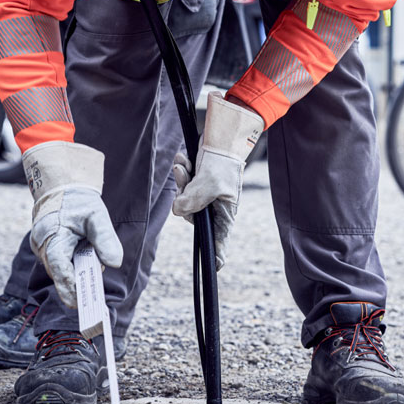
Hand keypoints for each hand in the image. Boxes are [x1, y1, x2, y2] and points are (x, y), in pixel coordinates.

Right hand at [23, 141, 122, 307]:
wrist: (63, 189)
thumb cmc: (80, 202)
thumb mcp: (97, 217)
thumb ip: (106, 239)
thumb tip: (115, 264)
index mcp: (52, 237)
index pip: (60, 268)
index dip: (69, 287)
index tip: (80, 304)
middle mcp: (43, 247)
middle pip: (61, 274)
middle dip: (77, 286)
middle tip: (93, 305)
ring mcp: (44, 250)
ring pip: (62, 272)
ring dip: (78, 276)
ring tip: (95, 283)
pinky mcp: (49, 251)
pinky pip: (62, 266)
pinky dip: (75, 270)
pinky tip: (89, 269)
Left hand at [172, 92, 263, 269]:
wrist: (223, 136)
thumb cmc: (223, 160)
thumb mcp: (209, 182)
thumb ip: (193, 199)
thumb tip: (178, 211)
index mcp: (226, 212)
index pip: (221, 240)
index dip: (218, 255)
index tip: (217, 268)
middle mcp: (216, 207)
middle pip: (192, 216)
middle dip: (184, 199)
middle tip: (184, 178)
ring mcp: (207, 195)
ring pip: (185, 199)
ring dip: (181, 181)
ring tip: (183, 164)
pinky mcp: (199, 183)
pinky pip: (184, 185)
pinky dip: (182, 173)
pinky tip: (183, 160)